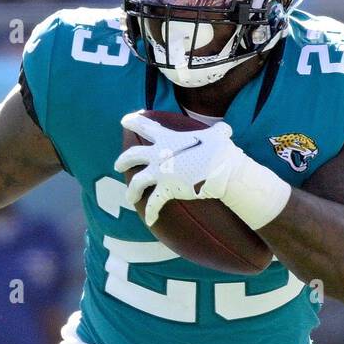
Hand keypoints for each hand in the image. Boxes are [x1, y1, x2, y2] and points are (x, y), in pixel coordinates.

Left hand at [116, 111, 245, 226]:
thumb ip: (217, 131)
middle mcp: (158, 155)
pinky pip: (154, 204)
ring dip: (131, 191)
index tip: (124, 121)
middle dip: (123, 160)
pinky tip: (149, 222)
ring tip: (129, 198)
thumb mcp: (218, 135)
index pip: (146, 126)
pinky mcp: (166, 190)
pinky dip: (151, 214)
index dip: (134, 122)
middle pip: (132, 156)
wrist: (220, 169)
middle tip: (117, 165)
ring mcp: (160, 173)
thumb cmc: (219, 150)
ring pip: (137, 182)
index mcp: (167, 138)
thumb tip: (225, 130)